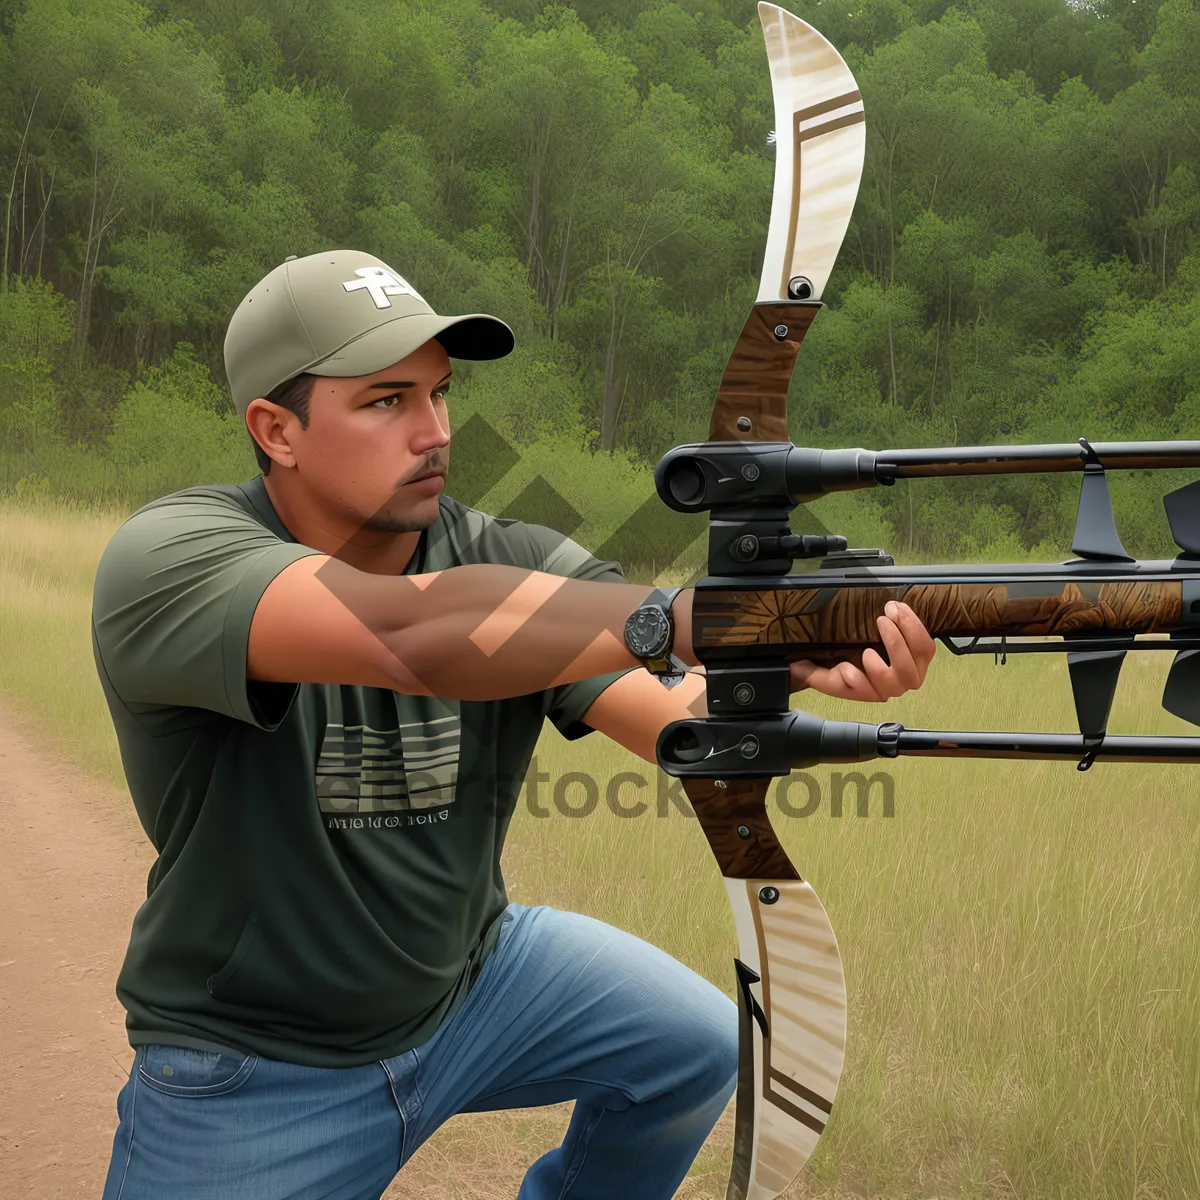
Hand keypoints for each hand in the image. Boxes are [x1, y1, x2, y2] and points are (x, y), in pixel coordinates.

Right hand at [789, 601, 934, 701]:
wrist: (852, 659)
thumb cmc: (836, 665)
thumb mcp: (819, 671)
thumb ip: (810, 672)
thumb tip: (799, 666)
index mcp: (867, 691)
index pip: (869, 691)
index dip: (857, 680)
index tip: (845, 665)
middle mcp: (892, 686)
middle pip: (903, 675)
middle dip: (894, 645)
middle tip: (879, 620)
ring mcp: (909, 671)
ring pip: (919, 657)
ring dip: (909, 631)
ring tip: (892, 610)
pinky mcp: (920, 657)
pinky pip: (927, 646)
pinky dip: (916, 626)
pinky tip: (901, 609)